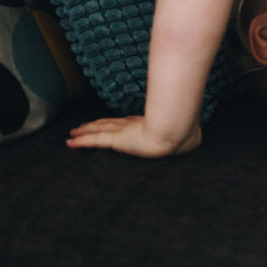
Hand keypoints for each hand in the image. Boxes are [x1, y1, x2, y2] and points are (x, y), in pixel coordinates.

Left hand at [67, 116, 201, 157]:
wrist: (176, 133)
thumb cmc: (183, 135)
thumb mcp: (188, 136)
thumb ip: (189, 137)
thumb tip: (197, 137)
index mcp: (148, 125)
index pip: (127, 123)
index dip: (116, 123)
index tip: (108, 123)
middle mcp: (133, 126)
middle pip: (109, 124)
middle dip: (96, 125)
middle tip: (83, 126)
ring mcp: (123, 132)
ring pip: (98, 130)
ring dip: (85, 132)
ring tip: (73, 133)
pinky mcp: (116, 141)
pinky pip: (94, 141)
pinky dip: (81, 142)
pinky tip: (70, 143)